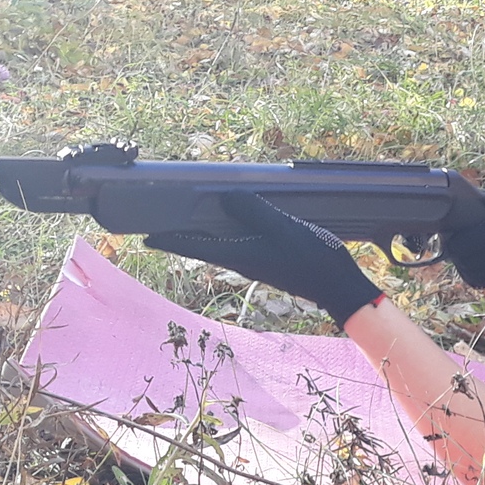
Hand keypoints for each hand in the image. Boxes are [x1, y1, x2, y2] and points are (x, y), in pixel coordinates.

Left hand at [145, 192, 383, 327]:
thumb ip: (255, 212)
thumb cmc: (313, 260)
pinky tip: (231, 218)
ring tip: (189, 215)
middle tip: (161, 220)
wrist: (338, 287)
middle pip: (203, 244)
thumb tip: (226, 197)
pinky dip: (226, 229)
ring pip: (220, 243)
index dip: (169, 240)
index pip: (194, 246)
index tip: (145, 237)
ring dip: (202, 230)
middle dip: (181, 232)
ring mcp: (255, 260)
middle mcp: (242, 259)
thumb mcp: (284, 229)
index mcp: (239, 254)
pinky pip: (238, 241)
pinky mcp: (267, 259)